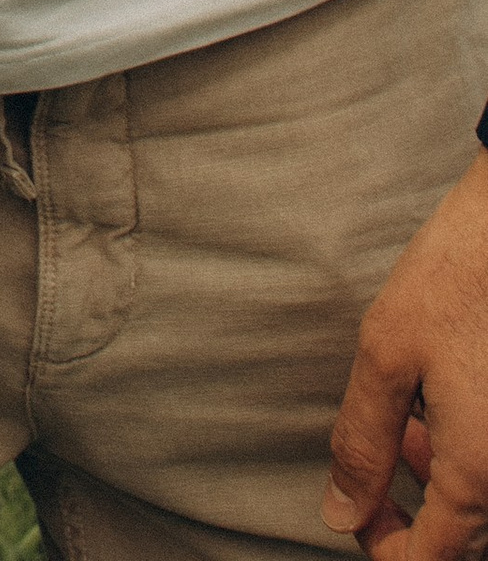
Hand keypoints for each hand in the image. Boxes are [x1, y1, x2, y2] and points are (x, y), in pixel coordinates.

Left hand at [327, 151, 487, 555]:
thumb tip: (341, 512)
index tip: (354, 509)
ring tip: (407, 427)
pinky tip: (441, 409)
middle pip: (463, 543)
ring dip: (441, 487)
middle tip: (380, 465)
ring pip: (482, 509)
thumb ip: (362, 445)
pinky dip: (466, 459)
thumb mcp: (385, 358)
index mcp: (478, 475)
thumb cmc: (454, 281)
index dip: (383, 548)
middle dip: (414, 518)